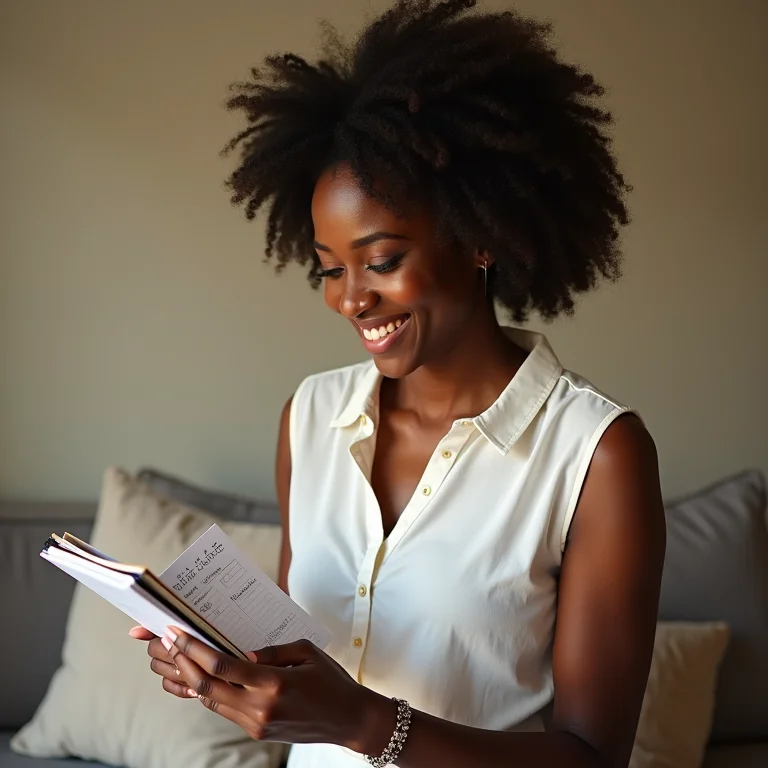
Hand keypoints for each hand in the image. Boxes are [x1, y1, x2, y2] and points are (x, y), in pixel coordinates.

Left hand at [129, 625, 387, 749]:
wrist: (349, 720)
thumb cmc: (331, 681)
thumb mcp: (307, 652)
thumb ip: (272, 651)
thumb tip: (242, 652)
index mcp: (274, 683)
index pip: (221, 667)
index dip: (194, 650)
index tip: (176, 634)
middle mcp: (260, 707)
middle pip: (206, 687)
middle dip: (182, 662)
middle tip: (165, 643)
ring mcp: (256, 724)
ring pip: (210, 701)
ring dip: (189, 679)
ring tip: (174, 658)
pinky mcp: (256, 732)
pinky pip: (223, 711)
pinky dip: (207, 694)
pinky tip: (197, 679)